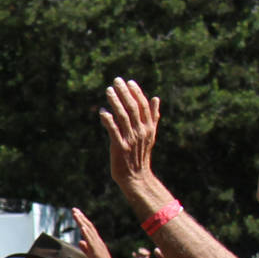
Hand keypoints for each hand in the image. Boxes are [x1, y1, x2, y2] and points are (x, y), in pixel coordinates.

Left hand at [70, 208, 121, 257]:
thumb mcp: (90, 256)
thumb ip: (86, 248)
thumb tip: (80, 241)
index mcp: (95, 242)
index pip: (88, 229)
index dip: (82, 221)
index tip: (76, 214)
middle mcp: (97, 241)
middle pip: (88, 226)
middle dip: (81, 217)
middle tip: (74, 209)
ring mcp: (97, 245)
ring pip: (89, 230)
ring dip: (82, 221)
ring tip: (76, 214)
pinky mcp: (96, 251)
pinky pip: (91, 240)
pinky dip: (87, 233)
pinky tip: (82, 227)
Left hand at [100, 77, 161, 191]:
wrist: (137, 177)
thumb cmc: (140, 155)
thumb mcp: (150, 135)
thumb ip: (152, 117)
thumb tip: (156, 98)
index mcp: (149, 127)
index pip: (143, 106)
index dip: (136, 93)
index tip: (129, 82)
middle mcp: (141, 131)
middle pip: (133, 108)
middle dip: (124, 93)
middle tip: (116, 81)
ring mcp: (130, 139)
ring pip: (123, 116)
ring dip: (115, 102)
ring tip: (108, 91)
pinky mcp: (120, 147)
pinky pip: (113, 130)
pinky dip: (108, 120)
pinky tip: (102, 111)